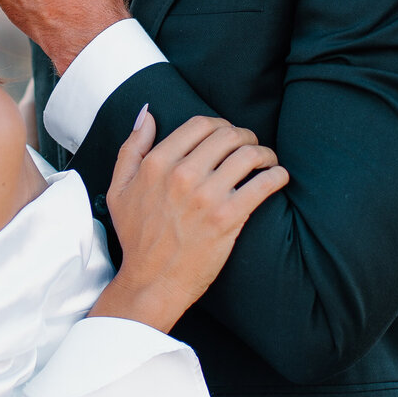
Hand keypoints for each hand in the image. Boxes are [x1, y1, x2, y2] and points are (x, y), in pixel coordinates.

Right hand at [89, 110, 288, 332]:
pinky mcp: (228, 217)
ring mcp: (206, 196)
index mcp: (157, 164)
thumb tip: (147, 114)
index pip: (200, 125)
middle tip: (251, 146)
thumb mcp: (119, 189)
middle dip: (246, 136)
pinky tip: (279, 177)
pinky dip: (277, 176)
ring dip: (265, 154)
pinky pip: (262, 184)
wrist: (152, 282)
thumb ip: (131, 148)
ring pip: (249, 155)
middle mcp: (182, 175)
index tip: (227, 135)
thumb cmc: (136, 238)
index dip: (220, 125)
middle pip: (228, 135)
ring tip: (268, 161)